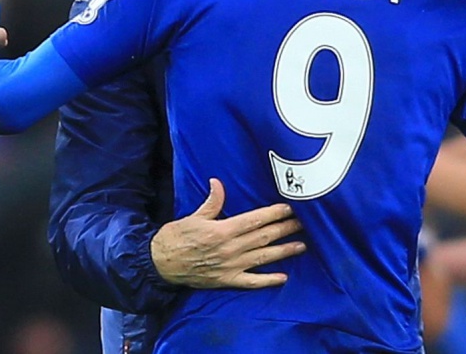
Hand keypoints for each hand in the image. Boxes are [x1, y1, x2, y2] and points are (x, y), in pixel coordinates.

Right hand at [151, 178, 305, 288]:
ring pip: (263, 258)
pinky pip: (251, 282)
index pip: (255, 220)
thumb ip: (211, 202)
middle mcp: (230, 249)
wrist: (161, 264)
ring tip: (301, 246)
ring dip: (284, 252)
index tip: (290, 208)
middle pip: (264, 237)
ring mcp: (230, 266)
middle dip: (285, 229)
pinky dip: (268, 281)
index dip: (274, 214)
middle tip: (304, 223)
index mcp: (222, 230)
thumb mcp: (194, 216)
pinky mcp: (227, 280)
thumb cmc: (175, 237)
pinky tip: (283, 277)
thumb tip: (218, 183)